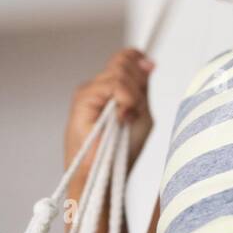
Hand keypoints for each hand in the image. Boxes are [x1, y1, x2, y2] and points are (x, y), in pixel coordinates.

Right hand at [65, 48, 154, 172]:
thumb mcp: (141, 114)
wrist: (105, 174)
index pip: (123, 59)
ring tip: (128, 117)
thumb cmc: (122, 151)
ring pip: (119, 72)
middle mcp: (98, 88)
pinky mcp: (83, 100)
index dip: (136, 58)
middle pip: (123, 62)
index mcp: (111, 90)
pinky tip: (123, 116)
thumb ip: (142, 89)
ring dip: (133, 95)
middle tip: (136, 109)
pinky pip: (112, 85)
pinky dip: (125, 99)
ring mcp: (89, 92)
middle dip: (138, 83)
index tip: (150, 65)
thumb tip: (147, 62)